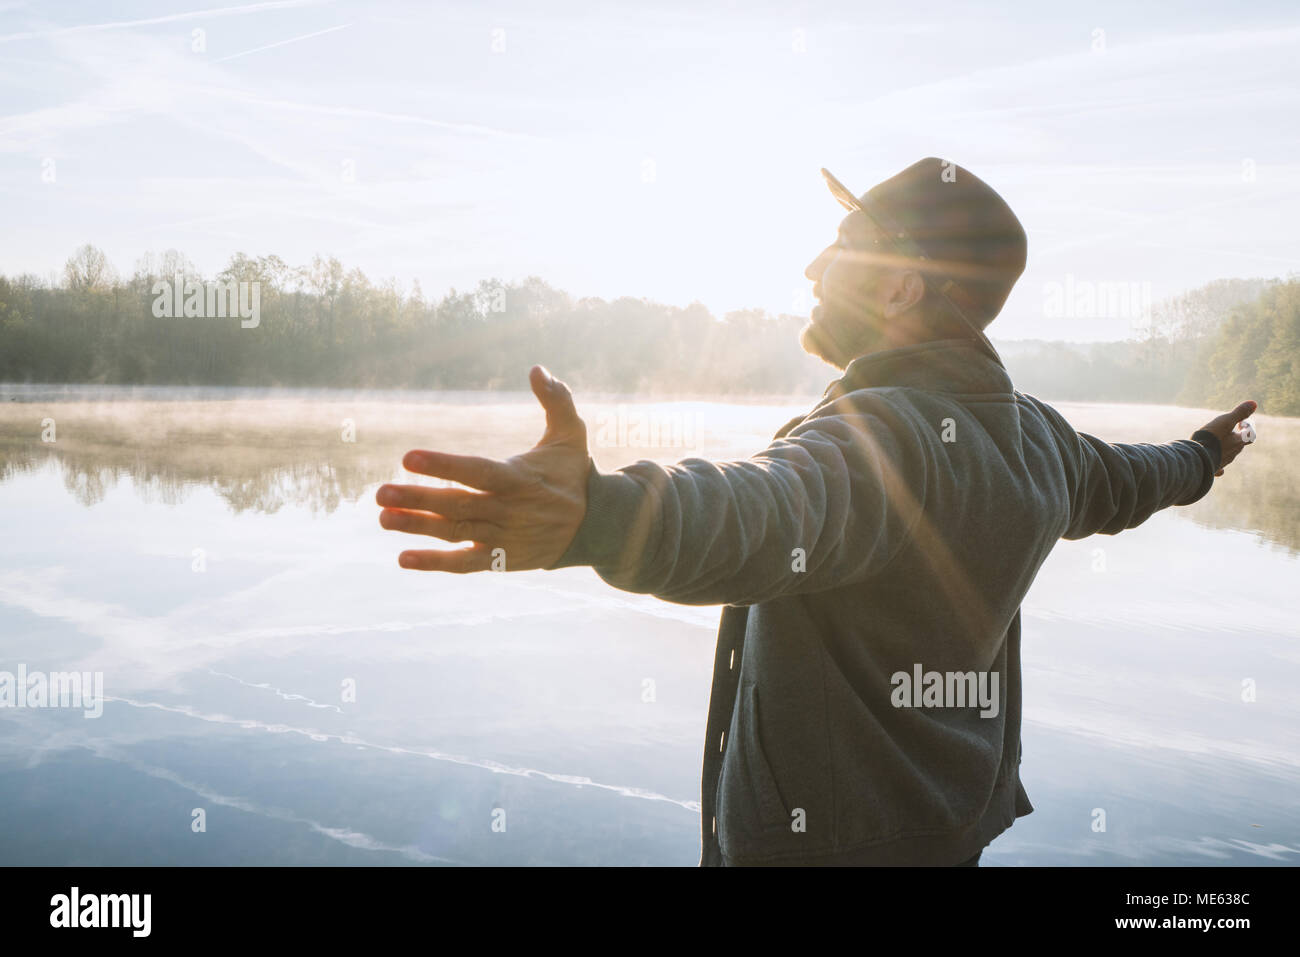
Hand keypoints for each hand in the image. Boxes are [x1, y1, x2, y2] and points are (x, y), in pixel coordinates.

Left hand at [376, 366, 590, 571]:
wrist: (595, 527)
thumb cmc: (573, 474)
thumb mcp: (572, 434)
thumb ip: (556, 399)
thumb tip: (537, 368)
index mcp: (519, 479)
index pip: (477, 472)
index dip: (443, 466)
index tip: (408, 458)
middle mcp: (509, 511)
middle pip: (457, 505)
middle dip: (417, 499)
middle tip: (380, 492)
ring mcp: (503, 538)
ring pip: (455, 533)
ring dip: (417, 527)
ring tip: (383, 517)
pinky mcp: (500, 560)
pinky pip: (464, 564)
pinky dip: (435, 563)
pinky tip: (404, 557)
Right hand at [1197, 399, 1257, 476]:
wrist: (1197, 456)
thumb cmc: (1212, 437)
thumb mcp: (1226, 421)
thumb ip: (1239, 413)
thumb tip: (1254, 403)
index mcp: (1239, 442)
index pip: (1251, 435)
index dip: (1247, 427)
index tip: (1240, 423)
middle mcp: (1233, 453)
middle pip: (1239, 444)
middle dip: (1236, 437)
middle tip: (1229, 429)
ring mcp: (1224, 462)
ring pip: (1229, 454)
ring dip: (1226, 448)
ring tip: (1217, 442)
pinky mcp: (1214, 468)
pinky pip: (1219, 468)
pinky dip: (1219, 464)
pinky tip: (1218, 468)